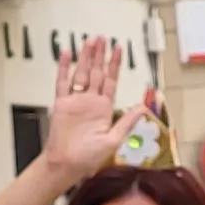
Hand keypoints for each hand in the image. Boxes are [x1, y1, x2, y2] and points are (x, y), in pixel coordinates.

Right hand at [37, 38, 148, 182]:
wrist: (66, 165)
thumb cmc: (88, 159)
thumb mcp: (113, 140)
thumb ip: (127, 122)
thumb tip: (143, 107)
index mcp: (104, 109)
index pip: (111, 80)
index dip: (114, 64)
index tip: (118, 49)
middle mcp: (90, 102)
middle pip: (96, 72)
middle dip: (100, 55)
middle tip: (102, 38)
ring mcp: (76, 101)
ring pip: (81, 73)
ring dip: (85, 57)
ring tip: (89, 41)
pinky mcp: (61, 103)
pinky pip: (62, 82)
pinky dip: (64, 67)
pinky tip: (66, 54)